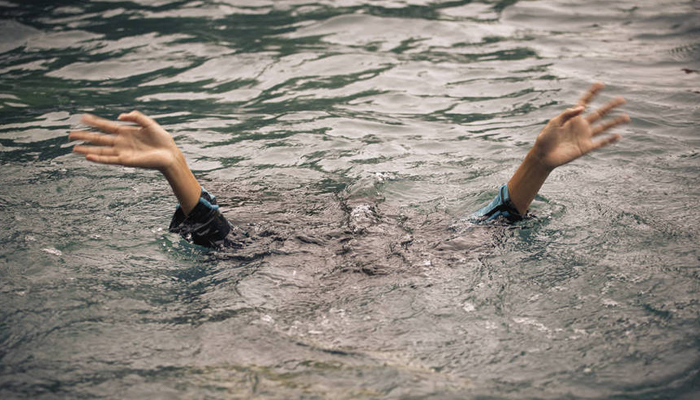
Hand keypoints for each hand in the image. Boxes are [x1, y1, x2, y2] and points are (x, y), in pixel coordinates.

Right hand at [69, 111, 201, 213]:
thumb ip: (136, 117)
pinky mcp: (126, 161)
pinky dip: (99, 158)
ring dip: (87, 149)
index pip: (106, 126)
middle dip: (84, 136)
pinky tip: (89, 156)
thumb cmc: (162, 139)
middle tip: (70, 135)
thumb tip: (119, 116)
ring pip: (101, 150)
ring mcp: (122, 152)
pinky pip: (109, 159)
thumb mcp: (149, 123)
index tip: (82, 117)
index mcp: (126, 132)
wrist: (170, 154)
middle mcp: (121, 142)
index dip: (94, 121)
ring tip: (73, 149)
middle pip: (99, 138)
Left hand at [531, 83, 629, 170]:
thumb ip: (566, 115)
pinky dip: (609, 140)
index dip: (592, 93)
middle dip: (610, 106)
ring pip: (603, 127)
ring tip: (626, 117)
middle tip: (622, 99)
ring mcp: (584, 136)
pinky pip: (600, 143)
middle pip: (599, 113)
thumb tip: (582, 107)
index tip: (601, 84)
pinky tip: (618, 136)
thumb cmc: (545, 139)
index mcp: (572, 117)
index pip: (585, 102)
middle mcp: (581, 125)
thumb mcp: (553, 123)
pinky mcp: (585, 147)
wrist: (543, 156)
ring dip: (615, 122)